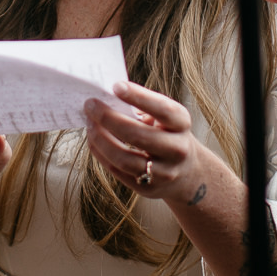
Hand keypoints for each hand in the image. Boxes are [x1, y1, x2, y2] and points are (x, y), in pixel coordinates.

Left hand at [83, 82, 205, 204]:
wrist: (187, 172)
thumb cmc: (167, 133)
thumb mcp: (164, 118)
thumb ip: (142, 107)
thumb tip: (106, 97)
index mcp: (181, 124)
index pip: (162, 109)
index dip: (138, 97)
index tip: (116, 86)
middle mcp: (176, 149)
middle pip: (137, 135)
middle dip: (108, 118)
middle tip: (90, 105)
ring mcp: (163, 172)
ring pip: (124, 158)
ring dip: (100, 139)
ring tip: (89, 124)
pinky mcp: (148, 189)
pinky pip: (117, 171)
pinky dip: (100, 154)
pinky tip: (93, 141)